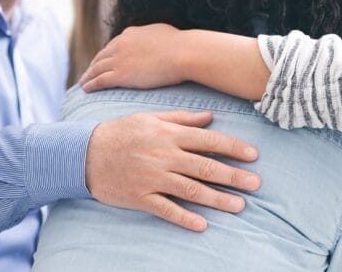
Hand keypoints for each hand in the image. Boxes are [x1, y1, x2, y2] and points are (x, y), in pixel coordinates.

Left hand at [81, 24, 188, 91]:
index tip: (102, 61)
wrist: (183, 53)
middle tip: (87, 73)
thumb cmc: (181, 44)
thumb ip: (152, 37)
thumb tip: (155, 39)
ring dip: (87, 76)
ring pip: (96, 69)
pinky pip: (100, 80)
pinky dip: (91, 84)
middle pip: (101, 57)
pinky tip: (86, 89)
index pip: (113, 45)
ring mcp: (119, 59)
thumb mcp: (162, 33)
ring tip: (83, 83)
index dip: (106, 54)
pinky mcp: (121, 74)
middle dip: (93, 65)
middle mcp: (120, 44)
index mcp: (130, 34)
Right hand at [85, 110, 260, 230]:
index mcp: (169, 135)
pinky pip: (165, 209)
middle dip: (233, 176)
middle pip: (205, 167)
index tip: (253, 155)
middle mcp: (164, 156)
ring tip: (239, 206)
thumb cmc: (121, 132)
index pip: (208, 141)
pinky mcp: (140, 197)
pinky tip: (202, 224)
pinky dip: (184, 218)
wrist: (84, 154)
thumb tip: (211, 117)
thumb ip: (182, 118)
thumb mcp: (151, 118)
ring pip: (191, 189)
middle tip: (256, 184)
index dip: (233, 148)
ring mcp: (152, 178)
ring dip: (217, 199)